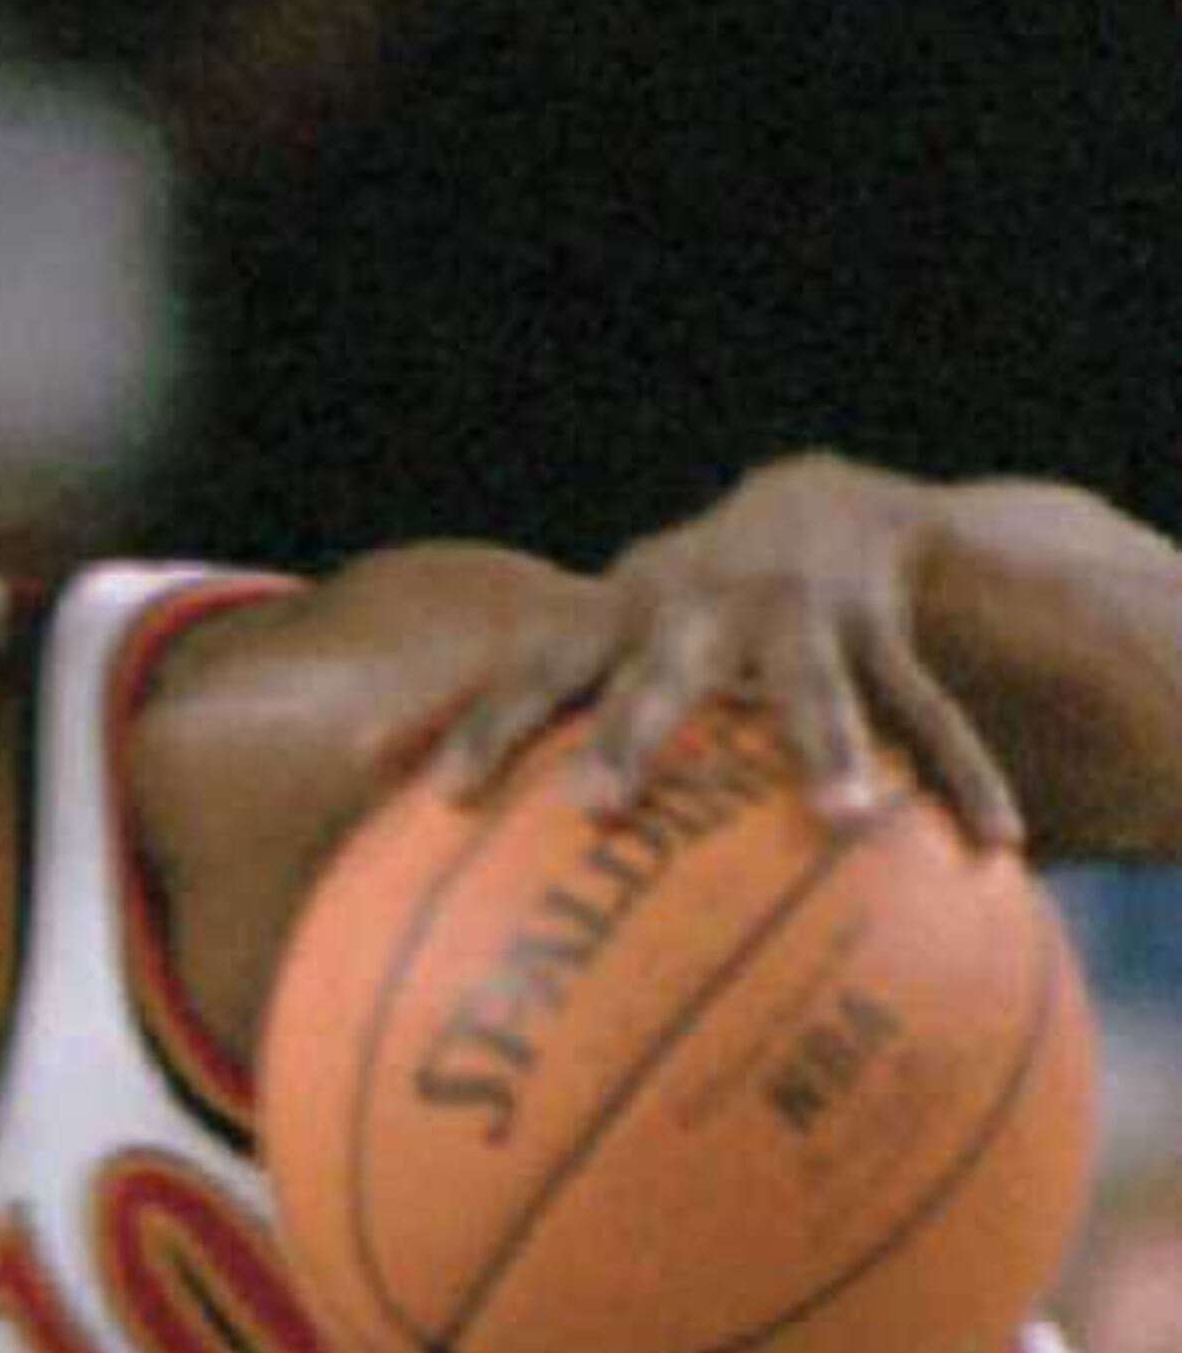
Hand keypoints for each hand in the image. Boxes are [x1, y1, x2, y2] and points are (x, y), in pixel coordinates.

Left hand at [432, 456, 1016, 842]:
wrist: (816, 508)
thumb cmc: (661, 616)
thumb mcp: (585, 644)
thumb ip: (489, 710)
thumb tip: (354, 776)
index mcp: (616, 621)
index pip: (530, 675)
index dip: (482, 730)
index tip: (440, 802)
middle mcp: (699, 612)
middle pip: (659, 674)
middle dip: (634, 732)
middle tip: (599, 802)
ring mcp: (796, 617)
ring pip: (814, 687)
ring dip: (826, 747)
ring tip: (844, 816)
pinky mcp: (881, 630)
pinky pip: (925, 710)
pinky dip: (960, 775)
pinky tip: (998, 845)